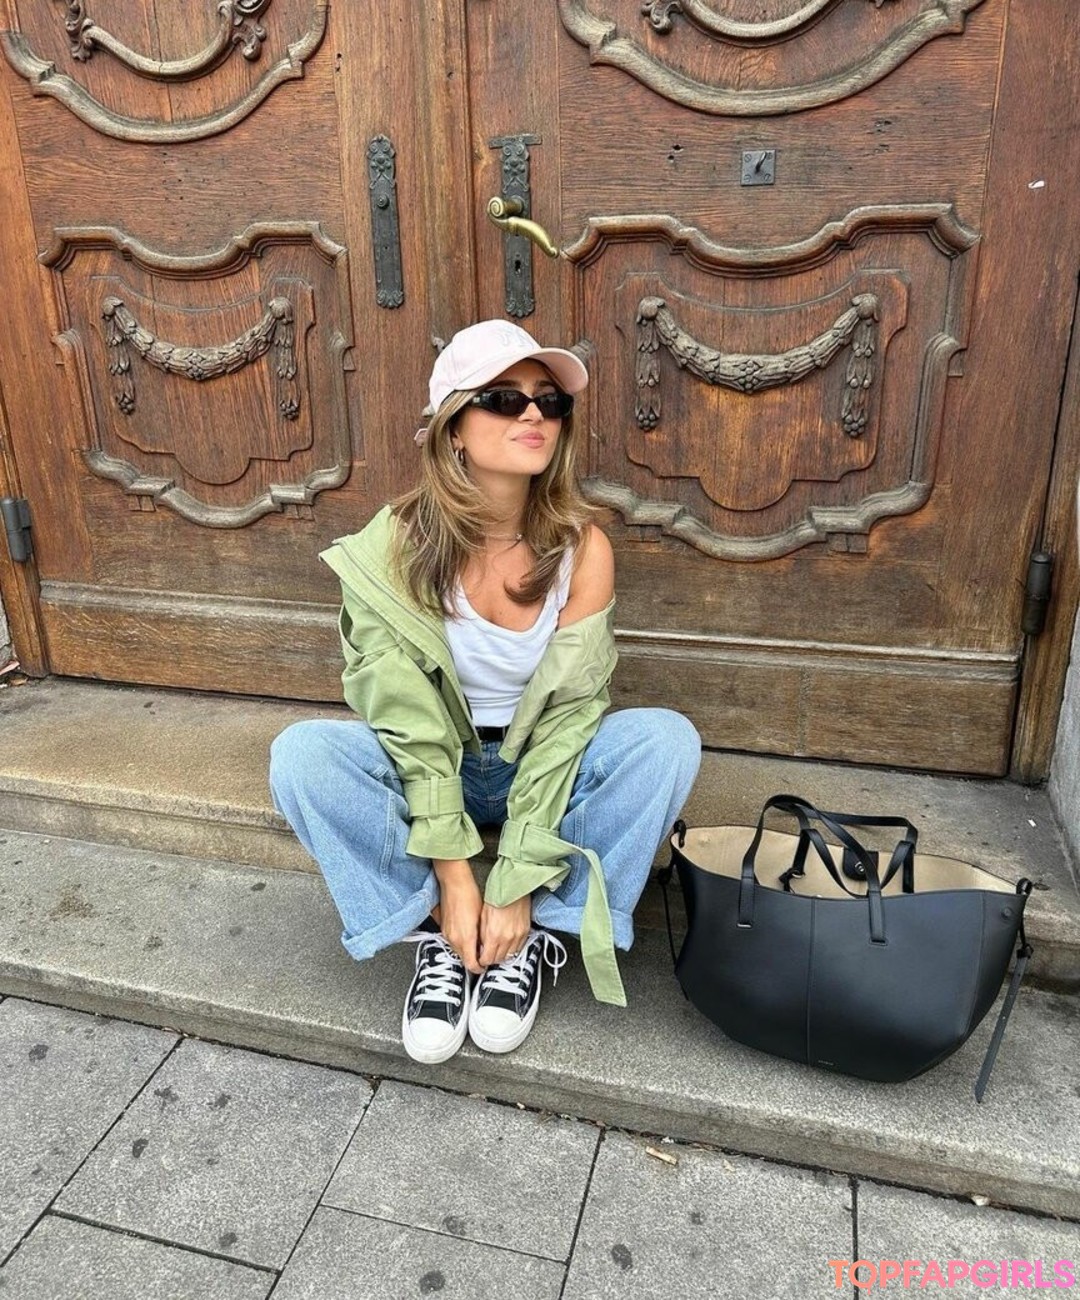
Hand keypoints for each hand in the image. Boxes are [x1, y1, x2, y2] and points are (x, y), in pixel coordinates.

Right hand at [433, 859, 482, 974]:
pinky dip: (461, 942)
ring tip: (477, 943)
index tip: (486, 966)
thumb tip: (487, 948)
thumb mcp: (483, 918)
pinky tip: (468, 933)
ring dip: (467, 951)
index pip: (472, 965)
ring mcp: (447, 934)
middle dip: (474, 960)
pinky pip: (453, 942)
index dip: (480, 968)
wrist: (454, 882)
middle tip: (484, 955)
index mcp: (465, 938)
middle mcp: (454, 939)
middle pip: (464, 960)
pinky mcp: (444, 928)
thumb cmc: (469, 895)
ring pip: (458, 951)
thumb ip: (483, 937)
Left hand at [479, 896, 531, 967]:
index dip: (482, 961)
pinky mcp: (525, 932)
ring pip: (510, 956)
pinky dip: (512, 949)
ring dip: (502, 955)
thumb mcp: (482, 918)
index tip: (481, 959)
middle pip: (498, 960)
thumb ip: (482, 936)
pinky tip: (507, 944)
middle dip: (492, 959)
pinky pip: (519, 948)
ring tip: (497, 950)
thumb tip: (481, 947)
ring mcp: (518, 936)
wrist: (511, 888)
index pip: (487, 959)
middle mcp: (507, 938)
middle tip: (488, 955)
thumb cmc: (496, 898)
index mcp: (493, 935)